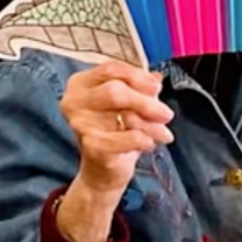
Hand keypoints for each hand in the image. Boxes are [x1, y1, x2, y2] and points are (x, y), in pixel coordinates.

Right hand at [57, 61, 173, 241]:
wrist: (101, 172)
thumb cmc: (113, 133)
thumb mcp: (127, 106)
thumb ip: (139, 88)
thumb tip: (156, 77)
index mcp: (80, 84)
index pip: (111, 69)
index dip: (137, 76)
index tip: (156, 87)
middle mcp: (74, 101)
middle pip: (116, 90)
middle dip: (146, 101)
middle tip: (166, 113)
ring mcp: (80, 123)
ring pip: (125, 114)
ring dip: (150, 124)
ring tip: (163, 132)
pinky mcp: (91, 145)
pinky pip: (126, 138)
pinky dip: (143, 139)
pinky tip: (150, 143)